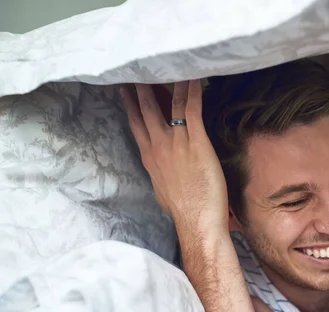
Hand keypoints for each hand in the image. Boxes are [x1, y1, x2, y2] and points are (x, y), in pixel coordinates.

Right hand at [121, 81, 228, 235]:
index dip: (130, 105)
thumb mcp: (163, 189)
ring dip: (167, 82)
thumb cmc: (184, 210)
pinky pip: (192, 110)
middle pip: (145, 110)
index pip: (136, 125)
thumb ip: (161, 173)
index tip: (125, 89)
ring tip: (165, 65)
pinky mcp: (195, 142)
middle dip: (140, 87)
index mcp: (150, 158)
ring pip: (168, 105)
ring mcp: (176, 143)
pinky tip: (195, 77)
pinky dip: (193, 91)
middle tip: (136, 69)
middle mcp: (158, 147)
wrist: (195, 221)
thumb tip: (163, 169)